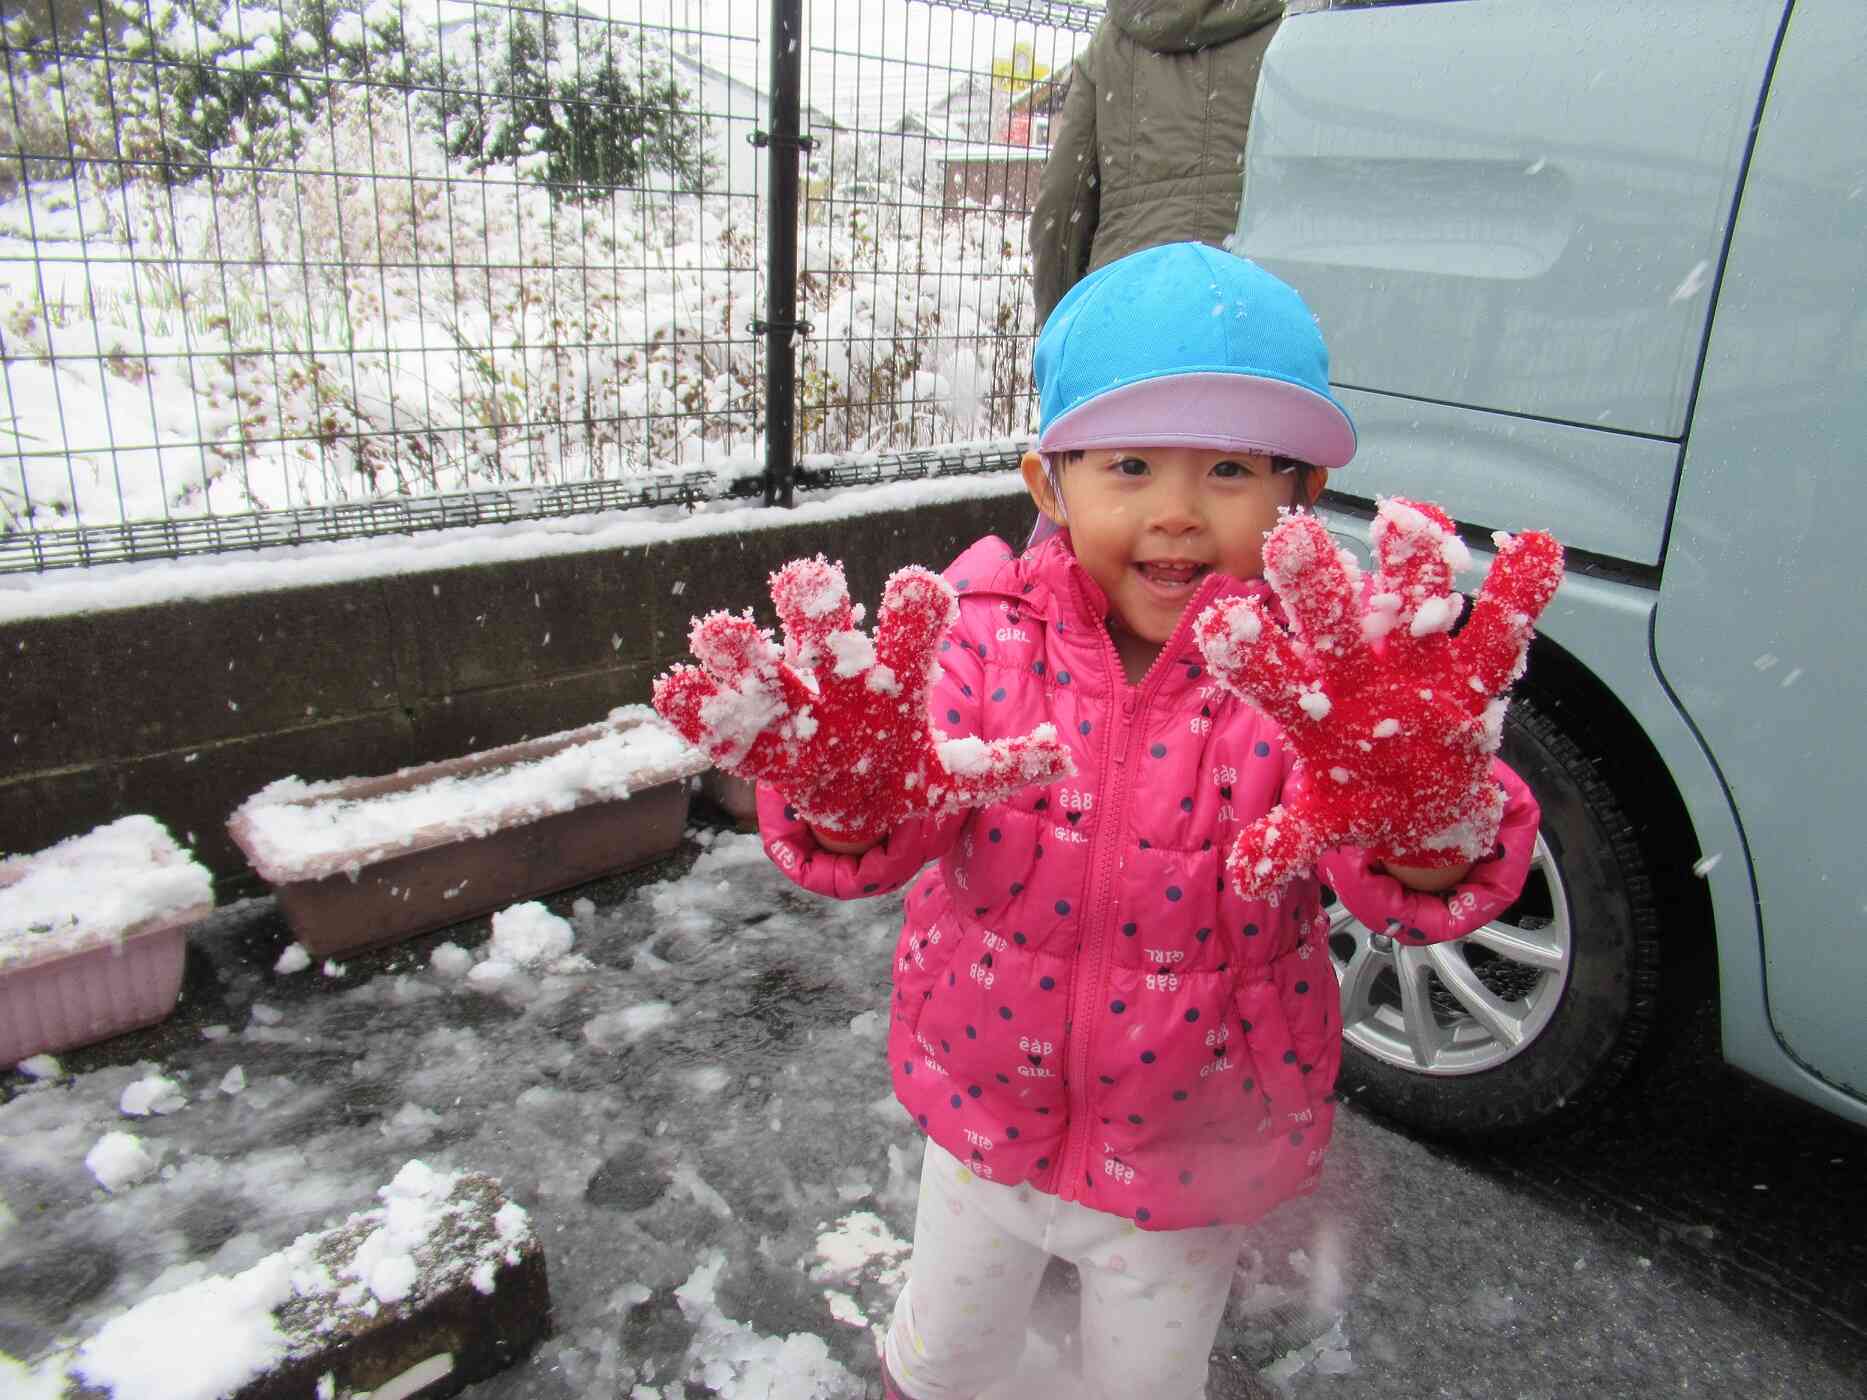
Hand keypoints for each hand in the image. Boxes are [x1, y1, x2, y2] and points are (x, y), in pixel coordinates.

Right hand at [653, 556, 1072, 844]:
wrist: (849, 801)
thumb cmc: (903, 771)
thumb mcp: (955, 777)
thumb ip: (1006, 766)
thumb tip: (1064, 757)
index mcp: (892, 679)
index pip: (908, 631)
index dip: (914, 610)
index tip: (919, 587)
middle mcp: (837, 681)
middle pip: (828, 636)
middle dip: (817, 610)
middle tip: (807, 578)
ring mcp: (792, 711)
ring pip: (766, 671)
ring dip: (742, 652)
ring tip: (719, 631)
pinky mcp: (756, 747)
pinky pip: (720, 727)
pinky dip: (695, 709)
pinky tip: (673, 687)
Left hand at [1194, 499, 1562, 899]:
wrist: (1427, 796)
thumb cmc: (1363, 791)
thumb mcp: (1328, 820)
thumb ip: (1289, 839)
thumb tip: (1249, 878)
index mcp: (1315, 705)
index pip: (1275, 675)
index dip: (1251, 653)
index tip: (1221, 623)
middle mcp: (1360, 670)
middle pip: (1334, 622)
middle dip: (1314, 584)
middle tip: (1291, 537)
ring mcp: (1419, 664)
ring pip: (1412, 605)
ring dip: (1410, 564)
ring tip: (1409, 520)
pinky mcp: (1475, 674)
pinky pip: (1501, 632)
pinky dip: (1521, 593)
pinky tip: (1537, 550)